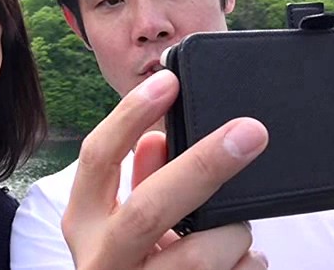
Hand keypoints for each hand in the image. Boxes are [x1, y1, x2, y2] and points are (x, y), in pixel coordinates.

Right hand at [62, 70, 268, 268]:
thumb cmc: (128, 264)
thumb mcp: (122, 222)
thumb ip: (140, 180)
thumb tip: (159, 136)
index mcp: (82, 222)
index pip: (98, 157)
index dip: (131, 116)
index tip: (170, 81)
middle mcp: (100, 259)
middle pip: (149, 208)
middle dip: (203, 166)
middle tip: (250, 132)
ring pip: (203, 255)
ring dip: (233, 235)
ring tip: (233, 235)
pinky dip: (247, 265)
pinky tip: (236, 265)